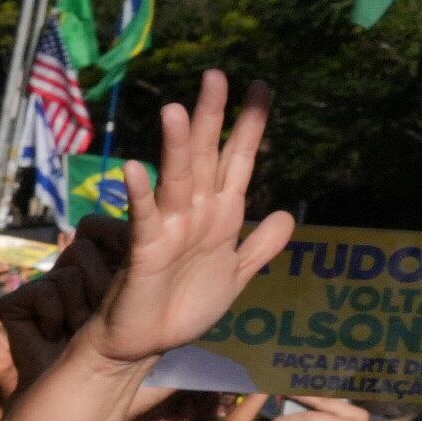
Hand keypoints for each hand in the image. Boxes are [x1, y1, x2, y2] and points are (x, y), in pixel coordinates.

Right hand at [89, 71, 293, 365]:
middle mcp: (195, 213)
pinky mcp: (145, 252)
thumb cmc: (183, 309)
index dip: (250, 126)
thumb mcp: (236, 277)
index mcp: (221, 215)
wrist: (144, 346)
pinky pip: (143, 219)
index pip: (238, 160)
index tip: (262, 87)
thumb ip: (260, 247)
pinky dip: (139, 195)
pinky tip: (134, 169)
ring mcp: (168, 229)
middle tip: (215, 74)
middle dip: (212, 116)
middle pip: (205, 155)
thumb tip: (288, 214)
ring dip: (175, 145)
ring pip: (175, 178)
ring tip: (175, 109)